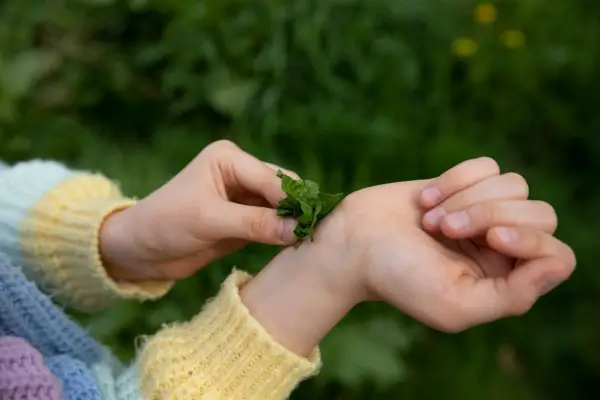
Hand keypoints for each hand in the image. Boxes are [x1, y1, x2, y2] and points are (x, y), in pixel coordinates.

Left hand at [100, 140, 297, 280]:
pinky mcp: (245, 220)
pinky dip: (284, 233)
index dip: (292, 201)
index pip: (271, 179)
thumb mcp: (209, 221)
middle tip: (315, 232)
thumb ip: (255, 224)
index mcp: (229, 159)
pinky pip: (272, 224)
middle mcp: (240, 172)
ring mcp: (244, 197)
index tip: (313, 224)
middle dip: (296, 209)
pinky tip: (296, 244)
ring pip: (281, 207)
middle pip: (281, 189)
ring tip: (310, 240)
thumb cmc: (165, 224)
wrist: (139, 250)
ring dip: (292, 222)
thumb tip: (298, 229)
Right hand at [310, 157, 575, 331]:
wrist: (353, 242)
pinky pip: (486, 166)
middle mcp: (501, 245)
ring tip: (431, 219)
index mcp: (505, 281)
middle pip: (539, 213)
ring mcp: (483, 211)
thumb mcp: (455, 305)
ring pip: (515, 185)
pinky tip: (425, 199)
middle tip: (444, 230)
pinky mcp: (464, 183)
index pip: (556, 255)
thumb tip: (557, 264)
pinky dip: (456, 178)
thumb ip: (513, 296)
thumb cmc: (399, 278)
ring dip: (466, 198)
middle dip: (489, 214)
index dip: (532, 241)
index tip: (490, 239)